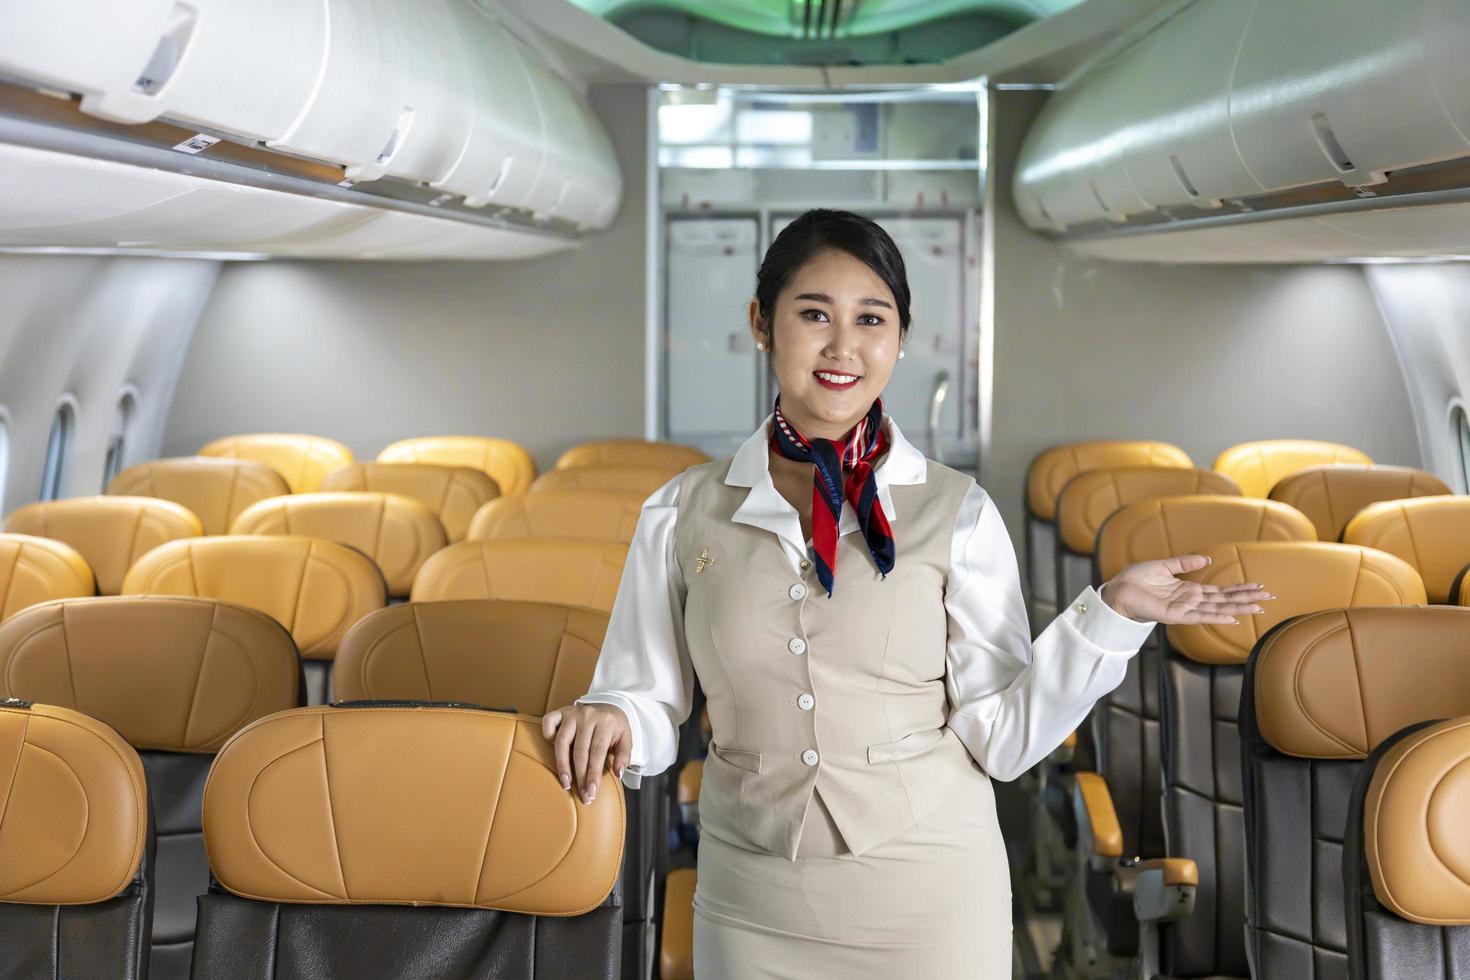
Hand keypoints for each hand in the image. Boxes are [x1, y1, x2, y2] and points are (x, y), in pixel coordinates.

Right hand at [541, 703, 631, 804]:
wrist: (608, 707)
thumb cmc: (615, 728)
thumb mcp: (626, 739)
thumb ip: (624, 756)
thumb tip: (618, 773)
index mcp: (606, 722)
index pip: (597, 752)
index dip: (593, 774)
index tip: (591, 792)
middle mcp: (588, 716)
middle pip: (580, 751)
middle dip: (580, 776)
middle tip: (582, 795)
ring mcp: (572, 713)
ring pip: (562, 741)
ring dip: (562, 765)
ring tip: (566, 783)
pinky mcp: (561, 711)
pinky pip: (548, 722)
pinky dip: (548, 735)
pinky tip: (554, 751)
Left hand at [1100, 554, 1273, 624]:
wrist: (1118, 589)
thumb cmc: (1137, 580)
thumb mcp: (1164, 567)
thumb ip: (1185, 563)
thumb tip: (1207, 558)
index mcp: (1188, 591)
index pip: (1220, 591)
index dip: (1239, 589)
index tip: (1259, 586)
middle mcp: (1190, 601)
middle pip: (1224, 600)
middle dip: (1246, 598)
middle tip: (1270, 597)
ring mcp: (1184, 609)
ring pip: (1217, 609)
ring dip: (1238, 607)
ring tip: (1258, 606)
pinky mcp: (1175, 615)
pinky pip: (1199, 616)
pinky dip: (1216, 616)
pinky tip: (1232, 617)